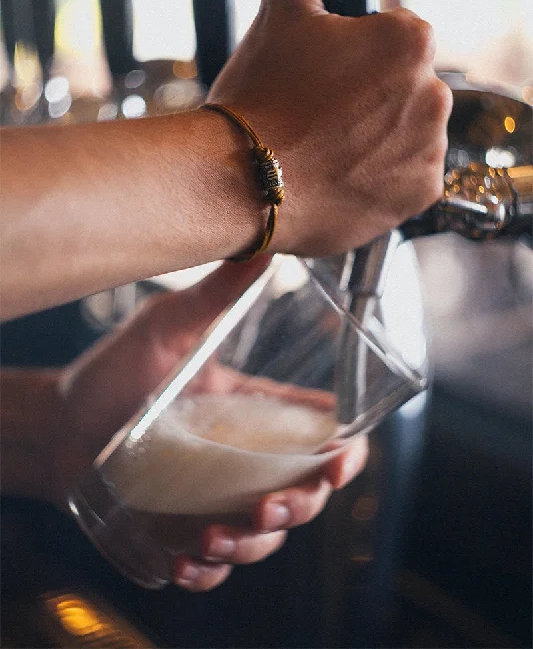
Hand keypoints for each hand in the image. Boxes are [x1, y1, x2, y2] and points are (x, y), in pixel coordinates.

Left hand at [54, 259, 366, 591]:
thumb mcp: (169, 326)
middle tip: (265, 509)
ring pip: (265, 538)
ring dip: (252, 547)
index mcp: (253, 414)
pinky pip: (215, 568)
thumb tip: (264, 248)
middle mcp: (243, 460)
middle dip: (298, 509)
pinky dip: (209, 574)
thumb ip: (215, 295)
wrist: (60, 420)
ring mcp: (216, 499)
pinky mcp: (182, 531)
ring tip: (212, 537)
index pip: (319, 436)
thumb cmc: (117, 369)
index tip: (339, 465)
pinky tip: (187, 563)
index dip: (344, 456)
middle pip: (303, 494)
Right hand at [209, 0, 451, 256]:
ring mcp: (428, 149)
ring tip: (326, 147)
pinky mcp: (418, 195)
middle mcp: (433, 94)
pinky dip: (383, 176)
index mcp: (410, 40)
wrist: (243, 182)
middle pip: (404, 86)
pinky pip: (409, 176)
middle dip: (370, 96)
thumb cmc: (261, 98)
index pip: (395, 40)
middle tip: (318, 115)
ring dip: (379, 136)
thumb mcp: (282, 9)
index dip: (353, 58)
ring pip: (408, 130)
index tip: (321, 78)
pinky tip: (342, 173)